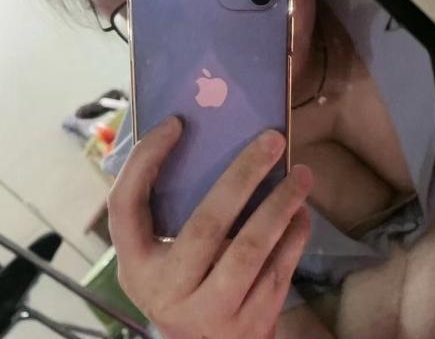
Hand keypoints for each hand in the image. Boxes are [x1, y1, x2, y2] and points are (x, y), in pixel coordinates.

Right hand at [108, 117, 312, 338]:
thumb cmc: (183, 284)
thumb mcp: (160, 257)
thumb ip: (169, 212)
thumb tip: (203, 136)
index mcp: (136, 266)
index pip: (126, 205)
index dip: (146, 161)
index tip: (177, 123)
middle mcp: (166, 292)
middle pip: (205, 225)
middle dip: (243, 176)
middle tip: (273, 140)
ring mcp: (210, 314)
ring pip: (249, 250)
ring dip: (280, 205)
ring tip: (302, 173)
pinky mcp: (249, 326)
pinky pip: (278, 272)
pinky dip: (294, 237)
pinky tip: (302, 212)